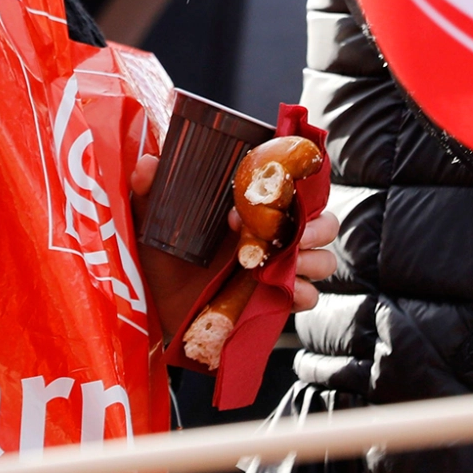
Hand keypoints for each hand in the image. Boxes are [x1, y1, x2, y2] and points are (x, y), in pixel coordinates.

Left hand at [137, 145, 337, 312]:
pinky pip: (310, 296)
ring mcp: (278, 269)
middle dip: (316, 225)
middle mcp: (272, 235)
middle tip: (290, 232)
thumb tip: (149, 163)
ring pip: (324, 258)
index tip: (279, 187)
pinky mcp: (277, 300)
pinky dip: (303, 293)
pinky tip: (284, 291)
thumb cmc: (162, 259)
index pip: (295, 187)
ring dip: (313, 258)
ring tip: (288, 262)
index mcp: (251, 208)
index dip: (299, 184)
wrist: (160, 309)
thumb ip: (149, 189)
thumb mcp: (152, 221)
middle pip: (322, 222)